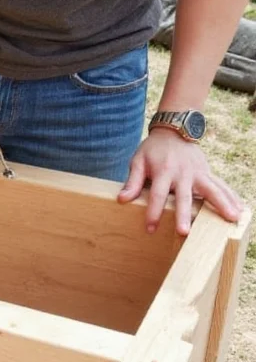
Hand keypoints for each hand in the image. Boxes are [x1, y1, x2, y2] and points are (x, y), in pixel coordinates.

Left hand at [117, 128, 243, 234]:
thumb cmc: (153, 150)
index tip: (150, 229)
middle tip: (185, 232)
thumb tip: (121, 199)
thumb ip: (132, 181)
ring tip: (231, 219)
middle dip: (184, 214)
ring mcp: (198, 173)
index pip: (156, 195)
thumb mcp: (138, 161)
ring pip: (211, 190)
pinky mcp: (207, 173)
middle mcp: (183, 173)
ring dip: (221, 204)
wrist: (174, 130)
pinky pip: (221, 186)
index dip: (153, 212)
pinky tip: (240, 209)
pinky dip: (231, 197)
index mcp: (163, 171)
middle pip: (184, 197)